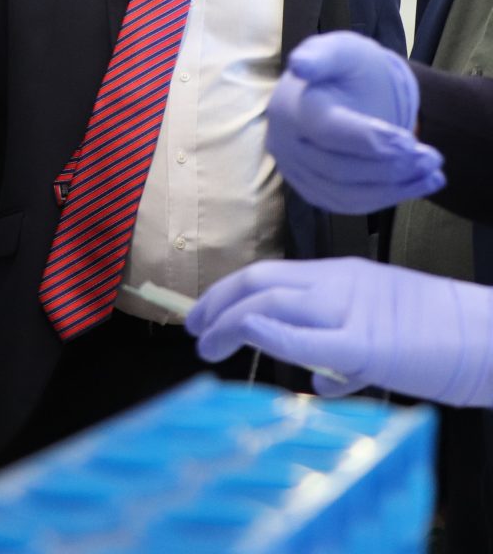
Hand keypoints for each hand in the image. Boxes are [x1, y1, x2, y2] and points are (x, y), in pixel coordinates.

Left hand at [186, 257, 492, 407]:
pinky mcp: (366, 344)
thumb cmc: (438, 337)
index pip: (268, 274)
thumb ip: (345, 355)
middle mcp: (337, 283)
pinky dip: (272, 333)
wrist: (486, 334)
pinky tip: (249, 335)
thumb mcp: (381, 336)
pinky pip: (307, 336)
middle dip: (217, 304)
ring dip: (229, 321)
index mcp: (339, 275)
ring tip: (208, 346)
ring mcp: (350, 309)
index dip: (228, 292)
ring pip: (272, 301)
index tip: (204, 314)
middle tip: (194, 330)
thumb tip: (320, 383)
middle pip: (259, 281)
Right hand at [267, 32, 444, 212]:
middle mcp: (283, 143)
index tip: (410, 141)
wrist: (344, 91)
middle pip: (337, 169)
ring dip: (393, 189)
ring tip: (432, 173)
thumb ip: (324, 54)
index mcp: (290, 106)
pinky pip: (347, 204)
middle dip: (389, 167)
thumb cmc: (347, 68)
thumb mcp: (342, 50)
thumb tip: (301, 65)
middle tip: (432, 158)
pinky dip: (385, 198)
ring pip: (343, 195)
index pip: (326, 132)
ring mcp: (293, 170)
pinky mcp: (310, 189)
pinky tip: (418, 185)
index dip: (368, 140)